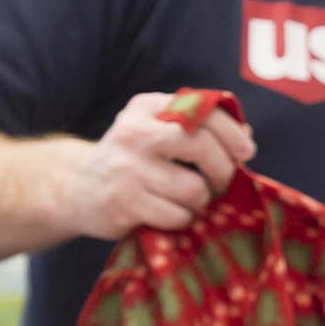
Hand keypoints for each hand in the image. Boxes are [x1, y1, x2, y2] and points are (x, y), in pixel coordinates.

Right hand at [66, 92, 256, 239]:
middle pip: (201, 146)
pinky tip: (171, 213)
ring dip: (201, 200)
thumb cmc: (133, 158)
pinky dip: (183, 218)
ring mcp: (127, 169)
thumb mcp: (157, 129)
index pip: (202, 111)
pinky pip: (177, 215)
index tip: (246, 151)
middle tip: (222, 182)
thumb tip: (247, 135)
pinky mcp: (124, 203)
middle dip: (223, 169)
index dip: (232, 132)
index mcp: (146, 107)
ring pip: (193, 189)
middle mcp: (134, 133)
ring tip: (189, 200)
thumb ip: (199, 126)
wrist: (77, 187)